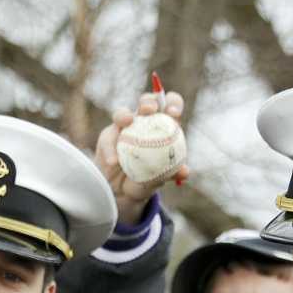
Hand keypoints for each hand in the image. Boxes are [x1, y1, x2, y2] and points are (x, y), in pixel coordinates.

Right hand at [93, 86, 186, 223]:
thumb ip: (171, 173)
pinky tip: (113, 161)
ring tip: (127, 121)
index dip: (173, 104)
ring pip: (122, 114)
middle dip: (149, 101)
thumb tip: (184, 172)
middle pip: (146, 102)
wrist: (121, 191)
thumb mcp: (160, 178)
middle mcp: (142, 122)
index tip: (173, 113)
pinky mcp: (107, 137)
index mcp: (162, 126)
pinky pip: (107, 139)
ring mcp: (123, 128)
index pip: (170, 106)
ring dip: (125, 115)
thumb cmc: (144, 180)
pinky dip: (110, 149)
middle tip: (150, 110)